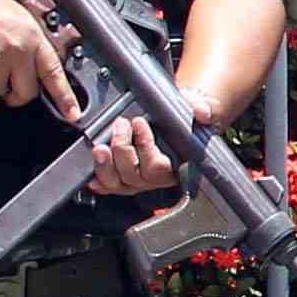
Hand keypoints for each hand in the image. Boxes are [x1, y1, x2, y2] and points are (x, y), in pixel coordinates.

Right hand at [0, 0, 78, 116]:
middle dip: (16, 94)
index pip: (54, 71)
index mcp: (31, 35)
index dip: (65, 96)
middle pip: (27, 92)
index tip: (72, 113)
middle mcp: (18, 51)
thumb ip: (26, 40)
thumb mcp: (12, 14)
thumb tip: (32, 61)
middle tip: (6, 85)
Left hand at [84, 86, 217, 197]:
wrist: (178, 120)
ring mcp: (136, 180)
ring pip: (116, 182)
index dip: (145, 147)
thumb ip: (206, 109)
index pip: (158, 167)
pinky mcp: (122, 179)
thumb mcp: (204, 111)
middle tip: (120, 125)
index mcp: (176, 166)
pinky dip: (97, 182)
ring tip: (99, 147)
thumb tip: (200, 112)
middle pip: (133, 174)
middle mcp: (154, 178)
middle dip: (122, 150)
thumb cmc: (189, 119)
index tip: (140, 123)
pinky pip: (107, 187)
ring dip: (105, 166)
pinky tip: (91, 174)